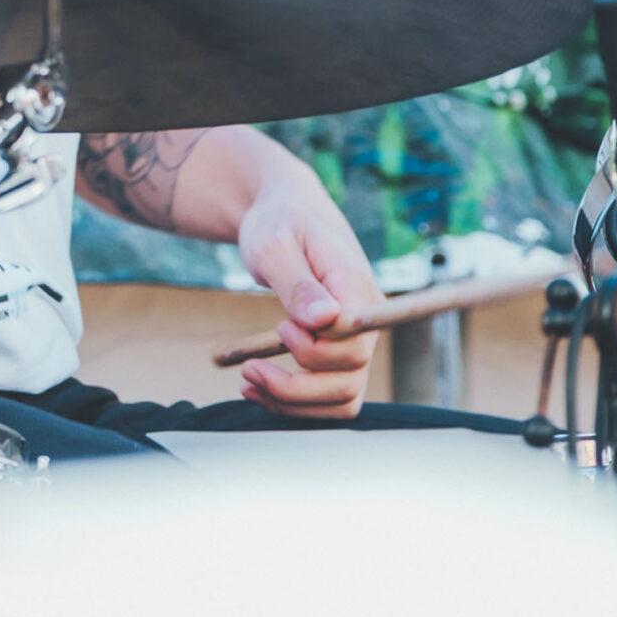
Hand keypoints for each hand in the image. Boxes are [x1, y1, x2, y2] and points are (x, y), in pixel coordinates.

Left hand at [233, 182, 379, 421]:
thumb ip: (298, 284)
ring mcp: (357, 340)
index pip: (351, 344)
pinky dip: (296, 403)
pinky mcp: (340, 352)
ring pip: (342, 399)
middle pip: (348, 381)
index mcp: (358, 289)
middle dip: (295, 387)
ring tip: (248, 381)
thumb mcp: (274, 244)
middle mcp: (367, 321)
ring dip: (294, 402)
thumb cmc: (278, 222)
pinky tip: (258, 387)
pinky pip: (329, 396)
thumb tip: (326, 320)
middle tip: (249, 368)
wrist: (284, 214)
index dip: (313, 350)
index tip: (281, 326)